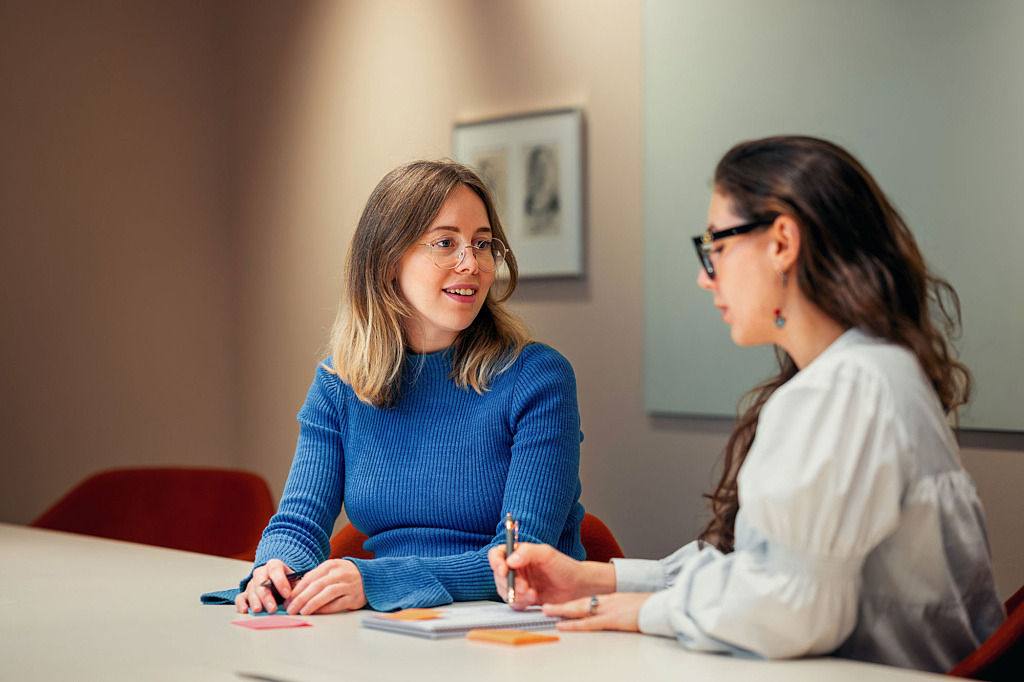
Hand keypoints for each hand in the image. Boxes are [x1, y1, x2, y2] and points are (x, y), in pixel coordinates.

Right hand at [235, 558, 293, 613]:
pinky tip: (245, 610)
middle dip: (266, 596)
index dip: (280, 581)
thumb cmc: (288, 583)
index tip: (287, 594)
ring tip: (259, 610)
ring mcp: (253, 583)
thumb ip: (297, 588)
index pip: (275, 568)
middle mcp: (261, 573)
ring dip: (255, 601)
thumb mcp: (296, 582)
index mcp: (274, 566)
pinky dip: (240, 604)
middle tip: (272, 608)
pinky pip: (240, 597)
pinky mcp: (246, 594)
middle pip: (261, 581)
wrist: (280, 584)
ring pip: (251, 590)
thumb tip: (298, 600)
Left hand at [284, 559, 366, 614]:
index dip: (296, 590)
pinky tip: (316, 613)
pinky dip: (325, 609)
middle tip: (290, 609)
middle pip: (316, 586)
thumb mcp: (332, 570)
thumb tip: (295, 592)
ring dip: (312, 604)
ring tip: (302, 612)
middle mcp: (339, 574)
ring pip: (326, 594)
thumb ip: (316, 578)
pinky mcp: (354, 597)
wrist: (372, 577)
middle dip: (300, 598)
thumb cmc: (346, 575)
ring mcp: (347, 585)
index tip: (287, 601)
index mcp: (330, 565)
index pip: (309, 578)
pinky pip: (337, 603)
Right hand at [487, 542, 614, 608]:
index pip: (497, 554)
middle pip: (498, 575)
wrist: (578, 587)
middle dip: (509, 582)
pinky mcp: (524, 598)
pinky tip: (533, 598)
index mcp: (519, 554)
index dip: (496, 562)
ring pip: (504, 590)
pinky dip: (520, 602)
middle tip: (522, 586)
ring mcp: (519, 584)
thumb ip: (528, 552)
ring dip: (516, 593)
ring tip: (532, 593)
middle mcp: (517, 568)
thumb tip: (510, 560)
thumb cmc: (565, 567)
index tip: (503, 569)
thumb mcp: (547, 554)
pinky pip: (513, 602)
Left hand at [542, 592, 650, 631]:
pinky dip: (574, 624)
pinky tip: (563, 625)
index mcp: (612, 599)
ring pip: (580, 609)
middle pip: (579, 602)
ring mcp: (609, 609)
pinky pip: (589, 622)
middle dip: (561, 605)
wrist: (662, 608)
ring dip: (562, 610)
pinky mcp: (613, 619)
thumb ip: (619, 610)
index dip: (572, 603)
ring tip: (547, 611)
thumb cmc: (651, 609)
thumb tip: (612, 616)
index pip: (587, 600)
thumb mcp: (632, 607)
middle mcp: (607, 601)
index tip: (559, 605)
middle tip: (545, 606)